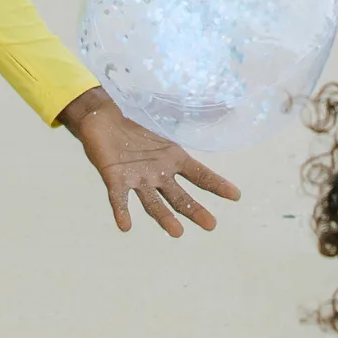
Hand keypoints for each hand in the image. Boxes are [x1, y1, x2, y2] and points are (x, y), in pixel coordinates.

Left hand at [58, 89, 241, 236]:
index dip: (217, 185)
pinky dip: (122, 212)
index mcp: (173, 159)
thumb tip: (226, 105)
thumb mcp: (165, 114)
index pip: (200, 175)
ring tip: (178, 232)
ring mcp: (137, 179)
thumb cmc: (134, 116)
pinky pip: (119, 198)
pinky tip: (125, 226)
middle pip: (180, 197)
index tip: (235, 196)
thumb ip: (193, 113)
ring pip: (153, 202)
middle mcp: (158, 174)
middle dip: (195, 211)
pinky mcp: (114, 178)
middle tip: (211, 225)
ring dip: (164, 218)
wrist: (101, 115)